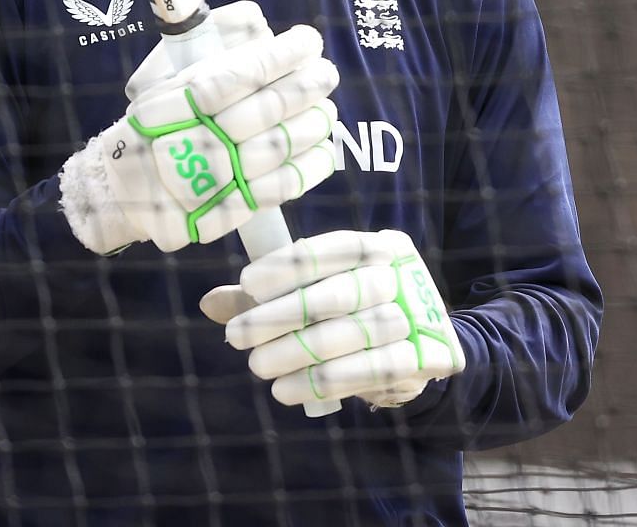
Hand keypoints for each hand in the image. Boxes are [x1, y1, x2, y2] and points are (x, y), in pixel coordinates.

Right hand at [60, 1, 338, 254]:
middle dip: (304, 88)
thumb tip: (258, 21)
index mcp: (174, 103)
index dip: (278, 57)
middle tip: (327, 73)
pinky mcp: (223, 213)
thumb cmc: (154, 125)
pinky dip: (307, 170)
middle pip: (262, 111)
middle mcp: (191, 140)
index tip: (309, 40)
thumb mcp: (164, 81)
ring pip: (274, 149)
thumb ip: (209, 52)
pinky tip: (325, 152)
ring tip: (328, 110)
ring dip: (311, 126)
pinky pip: (275, 191)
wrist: (122, 189)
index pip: (235, 75)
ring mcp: (209, 180)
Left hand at [199, 228, 465, 408]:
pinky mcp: (425, 360)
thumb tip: (211, 303)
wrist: (417, 350)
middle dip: (284, 315)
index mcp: (382, 246)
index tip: (246, 284)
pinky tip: (288, 390)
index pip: (336, 247)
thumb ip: (269, 296)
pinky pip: (371, 371)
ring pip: (354, 334)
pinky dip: (325, 382)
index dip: (290, 265)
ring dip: (299, 353)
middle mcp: (404, 276)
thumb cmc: (352, 313)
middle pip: (343, 293)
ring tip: (258, 367)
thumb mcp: (315, 293)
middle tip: (237, 336)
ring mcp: (419, 318)